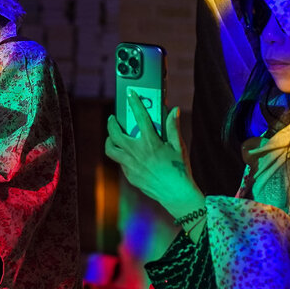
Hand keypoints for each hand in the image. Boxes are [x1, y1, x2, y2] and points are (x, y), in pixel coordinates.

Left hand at [104, 94, 203, 220]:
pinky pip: (120, 162)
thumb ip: (173, 128)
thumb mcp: (178, 147)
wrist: (176, 194)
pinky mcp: (129, 175)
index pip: (140, 117)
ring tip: (113, 136)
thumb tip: (174, 110)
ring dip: (110, 140)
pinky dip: (122, 154)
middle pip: (115, 134)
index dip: (135, 103)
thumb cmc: (179, 169)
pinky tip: (128, 153)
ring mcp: (131, 165)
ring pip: (111, 149)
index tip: (130, 94)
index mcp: (150, 143)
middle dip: (111, 123)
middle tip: (113, 118)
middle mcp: (137, 153)